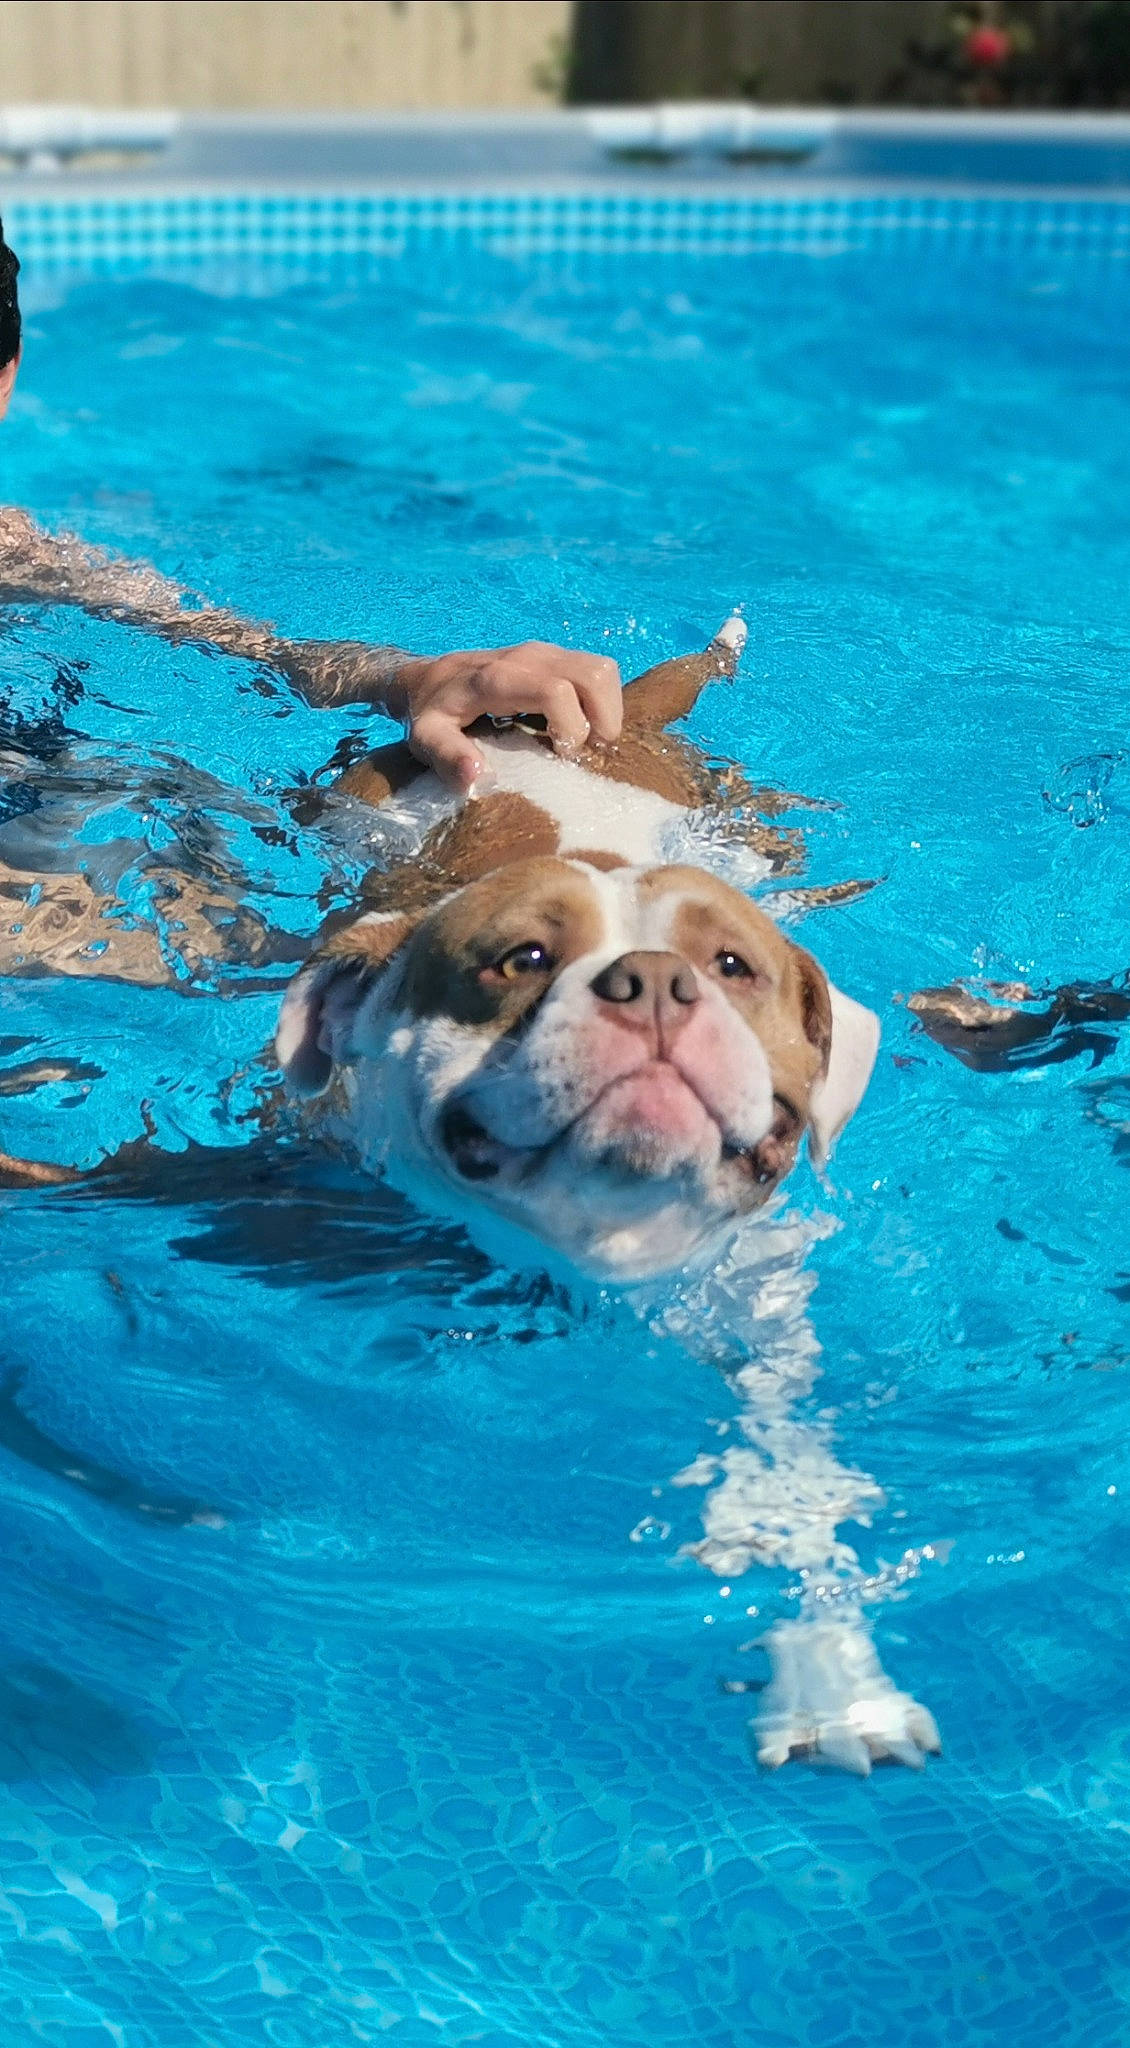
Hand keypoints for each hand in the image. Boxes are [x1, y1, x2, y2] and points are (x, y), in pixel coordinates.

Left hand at [388, 642, 623, 792]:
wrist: (426, 677)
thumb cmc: (430, 713)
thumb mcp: (427, 739)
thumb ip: (447, 756)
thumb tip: (476, 776)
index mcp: (499, 678)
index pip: (557, 691)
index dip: (572, 728)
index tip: (562, 757)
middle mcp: (529, 657)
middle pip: (595, 674)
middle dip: (603, 719)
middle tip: (585, 752)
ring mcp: (546, 653)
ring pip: (603, 670)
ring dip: (608, 710)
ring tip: (587, 741)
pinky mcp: (555, 656)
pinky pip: (596, 673)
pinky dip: (602, 702)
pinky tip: (582, 728)